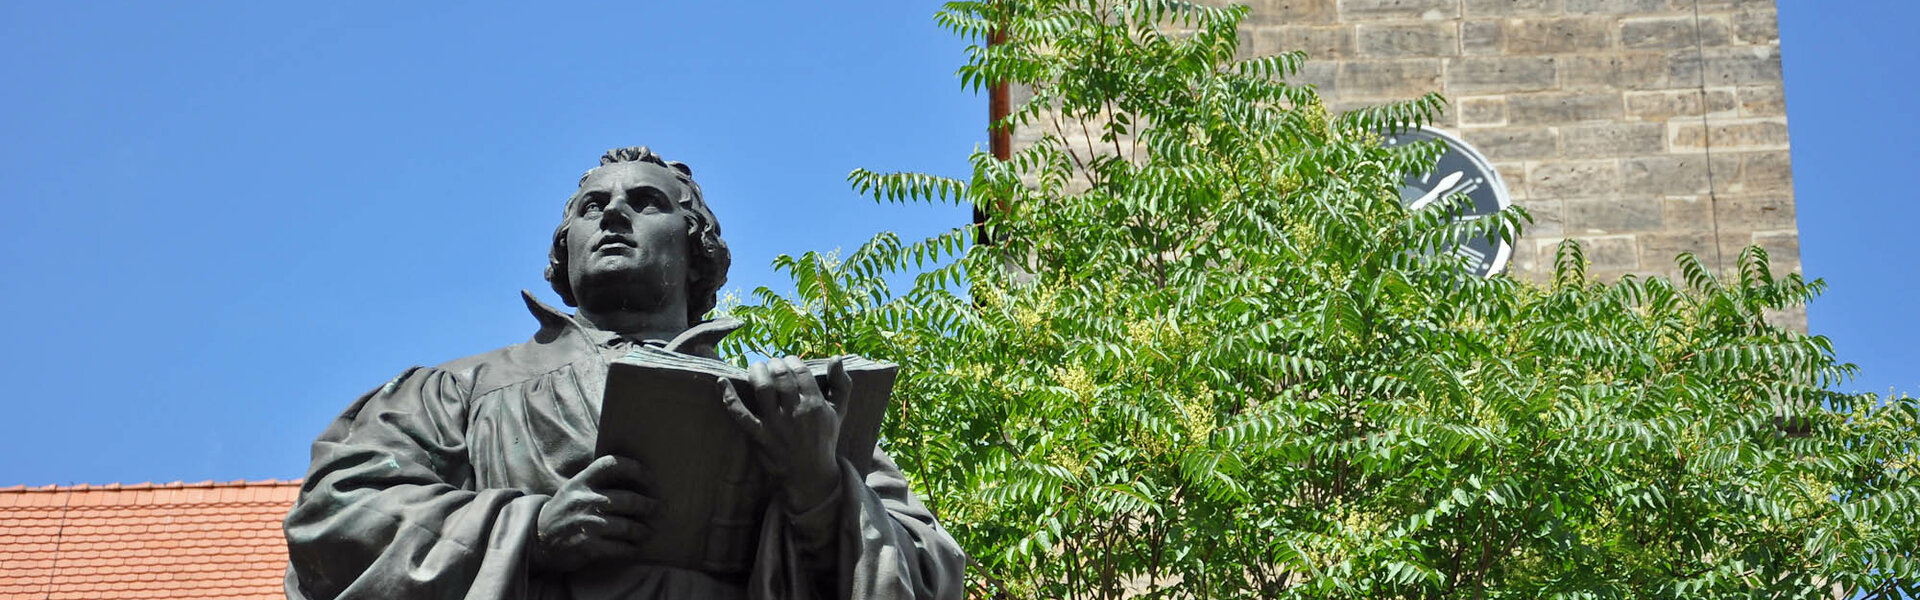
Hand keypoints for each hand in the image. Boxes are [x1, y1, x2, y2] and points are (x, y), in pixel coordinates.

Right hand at [532, 455, 659, 573]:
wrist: (536, 540)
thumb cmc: (564, 512)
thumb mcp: (574, 489)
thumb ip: (596, 482)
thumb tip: (633, 479)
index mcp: (581, 482)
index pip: (611, 465)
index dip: (634, 468)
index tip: (649, 478)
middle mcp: (584, 500)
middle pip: (626, 498)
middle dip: (647, 505)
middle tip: (657, 509)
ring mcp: (586, 523)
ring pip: (626, 526)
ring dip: (642, 531)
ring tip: (647, 532)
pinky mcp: (587, 546)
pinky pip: (619, 548)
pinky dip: (630, 549)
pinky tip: (634, 548)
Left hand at [719, 356, 850, 509]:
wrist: (812, 475)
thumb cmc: (825, 439)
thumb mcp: (839, 412)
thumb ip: (842, 384)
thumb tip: (836, 357)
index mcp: (816, 403)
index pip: (800, 370)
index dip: (790, 360)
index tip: (787, 362)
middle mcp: (796, 411)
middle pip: (780, 376)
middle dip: (773, 364)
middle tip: (770, 366)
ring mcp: (776, 425)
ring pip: (762, 388)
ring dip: (756, 372)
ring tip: (755, 369)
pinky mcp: (760, 437)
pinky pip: (740, 415)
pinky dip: (729, 397)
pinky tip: (721, 382)